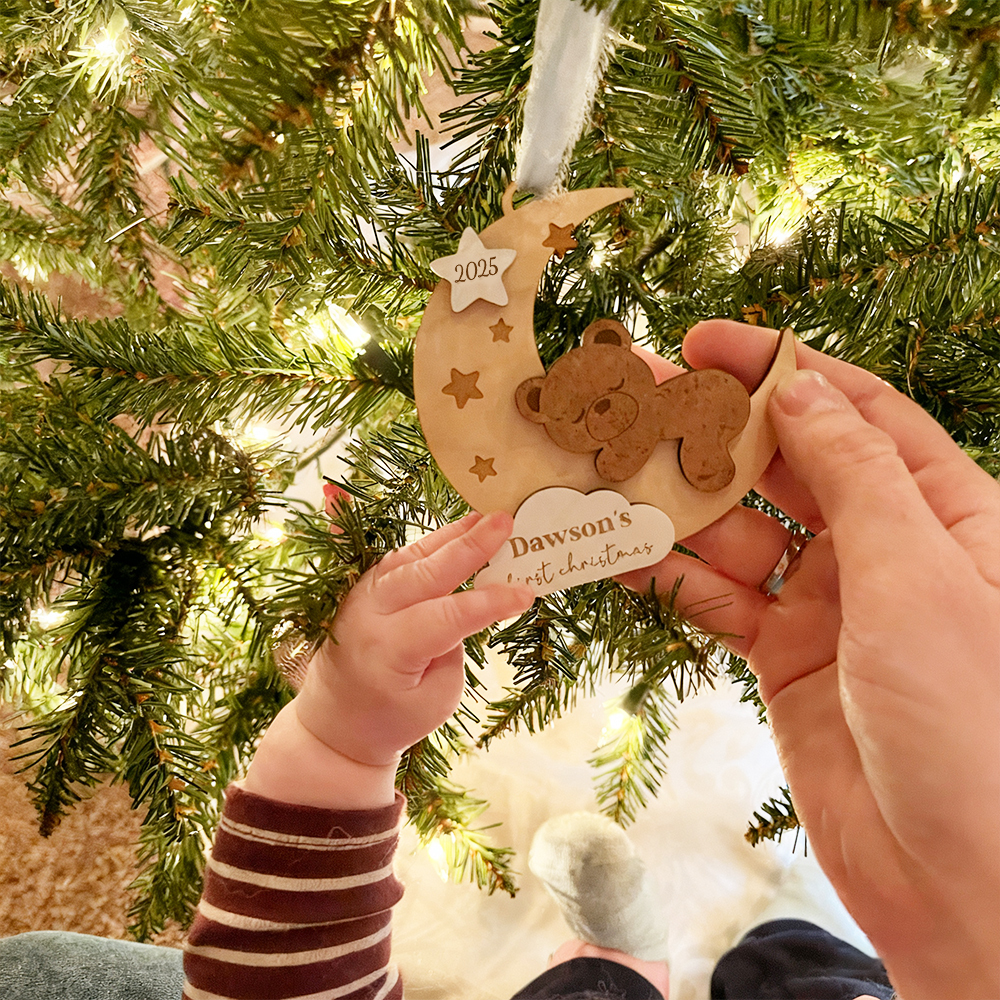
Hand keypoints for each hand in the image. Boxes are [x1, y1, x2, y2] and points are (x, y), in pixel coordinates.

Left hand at [295, 510, 534, 766]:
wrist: (334, 723)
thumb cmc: (391, 719)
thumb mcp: (436, 702)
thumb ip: (453, 651)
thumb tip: (467, 606)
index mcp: (387, 651)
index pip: (446, 617)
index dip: (489, 602)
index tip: (526, 592)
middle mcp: (368, 615)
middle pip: (424, 572)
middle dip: (468, 547)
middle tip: (506, 522)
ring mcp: (360, 596)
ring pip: (410, 557)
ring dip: (451, 536)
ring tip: (488, 519)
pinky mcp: (363, 588)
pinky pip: (398, 558)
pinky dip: (431, 542)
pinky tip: (459, 529)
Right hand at [620, 320, 999, 999]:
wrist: (959, 877)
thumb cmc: (970, 720)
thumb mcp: (917, 576)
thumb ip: (856, 478)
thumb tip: (803, 392)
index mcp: (946, 513)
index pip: (856, 413)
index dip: (782, 370)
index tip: (706, 343)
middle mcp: (885, 547)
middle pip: (787, 464)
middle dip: (714, 428)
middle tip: (636, 395)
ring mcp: (830, 602)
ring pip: (740, 531)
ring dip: (676, 503)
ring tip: (607, 467)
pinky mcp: (785, 654)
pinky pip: (718, 597)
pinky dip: (670, 573)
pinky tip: (619, 546)